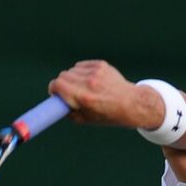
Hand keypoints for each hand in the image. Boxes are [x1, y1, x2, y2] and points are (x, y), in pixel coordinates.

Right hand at [48, 60, 164, 129]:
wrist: (132, 103)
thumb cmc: (109, 114)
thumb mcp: (86, 119)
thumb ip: (68, 112)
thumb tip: (56, 104)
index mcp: (84, 98)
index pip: (57, 85)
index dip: (53, 89)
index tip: (55, 94)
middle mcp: (90, 83)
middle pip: (62, 76)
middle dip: (62, 84)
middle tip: (68, 92)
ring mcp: (96, 72)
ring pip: (71, 70)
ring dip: (72, 78)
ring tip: (83, 87)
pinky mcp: (101, 65)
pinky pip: (81, 65)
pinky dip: (82, 72)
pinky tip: (90, 80)